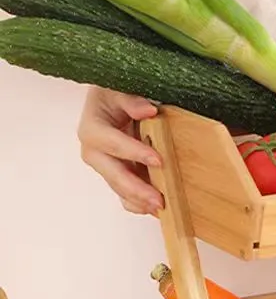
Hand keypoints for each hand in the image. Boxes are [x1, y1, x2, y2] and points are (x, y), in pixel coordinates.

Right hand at [78, 87, 162, 214]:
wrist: (113, 101)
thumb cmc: (116, 94)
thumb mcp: (120, 89)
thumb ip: (132, 100)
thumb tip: (148, 111)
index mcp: (92, 128)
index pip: (111, 142)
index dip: (133, 152)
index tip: (157, 160)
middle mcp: (94, 150)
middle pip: (113, 173)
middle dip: (136, 188)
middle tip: (158, 199)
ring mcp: (105, 166)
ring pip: (119, 188)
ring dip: (138, 200)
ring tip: (160, 209)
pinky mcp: (116, 175)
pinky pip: (124, 195)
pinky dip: (138, 203)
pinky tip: (155, 210)